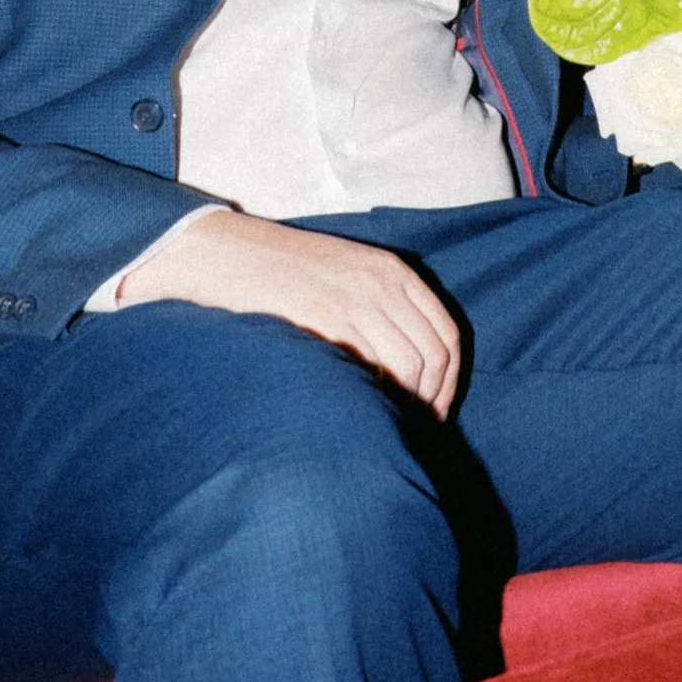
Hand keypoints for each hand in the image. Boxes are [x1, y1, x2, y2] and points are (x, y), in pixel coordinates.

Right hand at [117, 211, 461, 415]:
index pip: (448, 334)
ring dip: (407, 403)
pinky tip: (361, 409)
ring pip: (410, 365)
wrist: (230, 253)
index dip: (450, 381)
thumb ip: (382, 305)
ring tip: (390, 425)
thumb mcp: (348, 274)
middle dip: (433, 400)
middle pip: (436, 354)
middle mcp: (384, 283)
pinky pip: (371, 365)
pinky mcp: (327, 317)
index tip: (436, 412)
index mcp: (394, 271)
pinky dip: (374, 394)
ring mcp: (357, 298)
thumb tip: (410, 367)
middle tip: (415, 429)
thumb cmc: (284, 273)